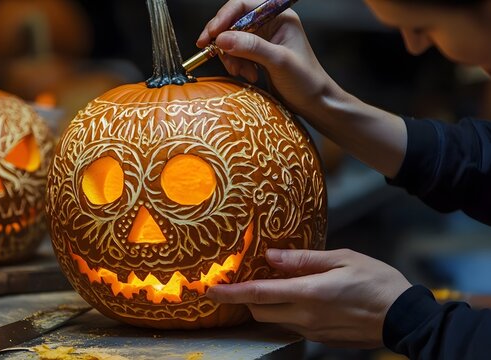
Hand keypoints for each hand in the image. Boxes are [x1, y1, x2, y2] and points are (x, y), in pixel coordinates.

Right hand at [197, 0, 340, 121]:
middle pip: (233, 23)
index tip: (210, 35)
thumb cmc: (306, 80)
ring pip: (231, 41)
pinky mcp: (257, 55)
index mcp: (278, 16)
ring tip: (244, 74)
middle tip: (216, 57)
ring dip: (231, 58)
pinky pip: (236, 54)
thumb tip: (222, 38)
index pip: (243, 7)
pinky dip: (236, 65)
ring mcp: (263, 40)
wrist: (315, 103)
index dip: (223, 18)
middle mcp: (269, 24)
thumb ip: (251, 47)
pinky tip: (249, 76)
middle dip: (225, 42)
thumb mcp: (278, 61)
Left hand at [206, 248, 411, 347]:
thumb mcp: (340, 259)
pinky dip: (285, 313)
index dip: (231, 293)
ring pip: (274, 321)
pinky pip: (292, 327)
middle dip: (246, 299)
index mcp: (308, 294)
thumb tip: (271, 256)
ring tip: (271, 286)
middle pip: (260, 312)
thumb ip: (302, 259)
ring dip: (266, 306)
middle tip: (243, 281)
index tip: (210, 290)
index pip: (258, 294)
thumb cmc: (376, 281)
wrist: (404, 316)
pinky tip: (297, 298)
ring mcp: (313, 332)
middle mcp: (305, 317)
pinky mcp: (321, 339)